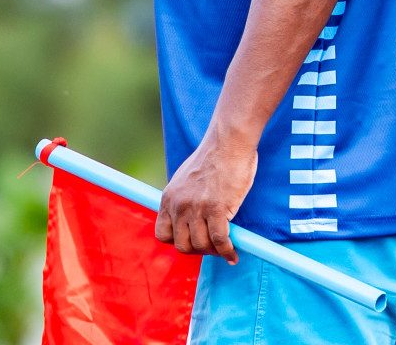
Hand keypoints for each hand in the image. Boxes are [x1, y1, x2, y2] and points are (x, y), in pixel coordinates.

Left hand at [155, 131, 256, 262]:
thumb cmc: (213, 158)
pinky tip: (233, 254)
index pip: (162, 234)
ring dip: (214, 252)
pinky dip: (227, 251)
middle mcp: (179, 205)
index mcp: (169, 197)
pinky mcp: (216, 209)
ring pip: (201, 246)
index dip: (177, 242)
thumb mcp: (186, 179)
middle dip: (197, 250)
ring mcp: (196, 208)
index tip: (192, 241)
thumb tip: (191, 219)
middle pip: (181, 245)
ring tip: (224, 248)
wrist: (227, 142)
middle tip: (211, 246)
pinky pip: (219, 241)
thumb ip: (184, 199)